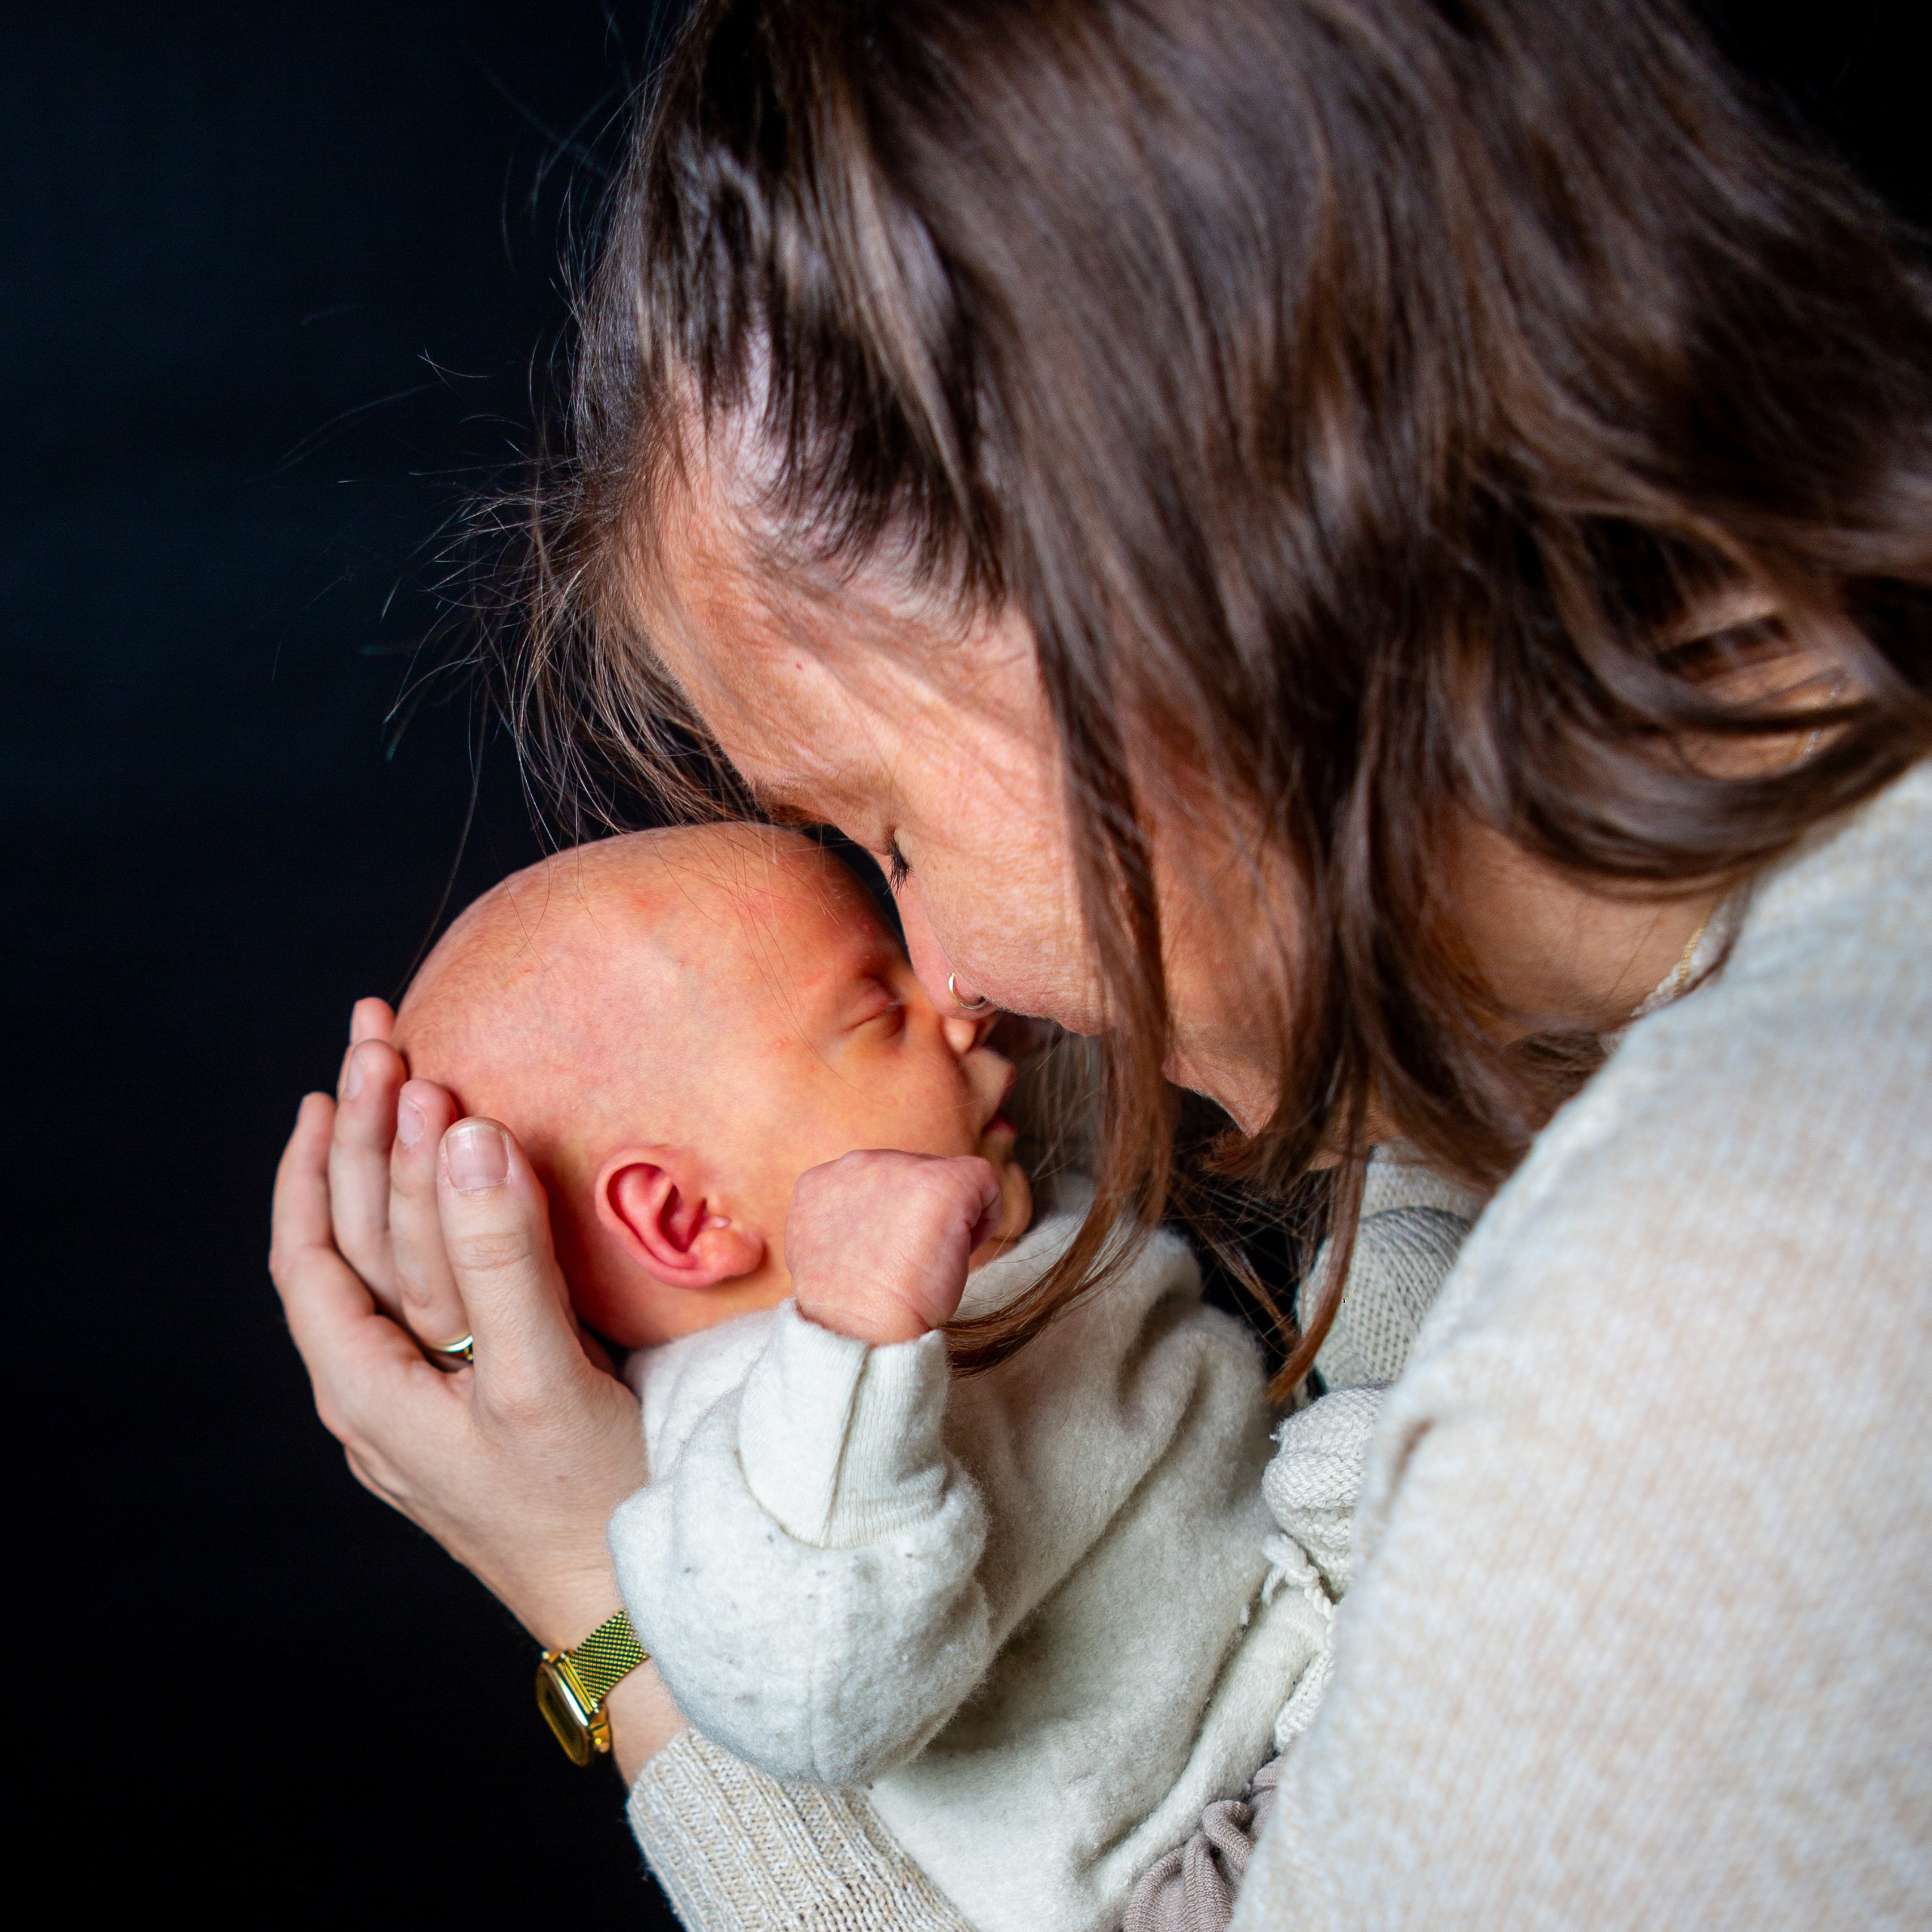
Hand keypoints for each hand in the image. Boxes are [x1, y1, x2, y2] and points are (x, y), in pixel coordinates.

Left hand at [271, 1037, 683, 1776]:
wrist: (633, 1615)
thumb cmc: (582, 1509)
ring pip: (392, 1270)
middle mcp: (380, 1393)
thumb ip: (500, 1259)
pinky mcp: (478, 1403)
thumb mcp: (537, 1381)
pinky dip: (436, 1226)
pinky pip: (436, 1296)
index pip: (318, 1248)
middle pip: (350, 1245)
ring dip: (394, 1173)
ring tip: (404, 1092)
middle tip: (386, 1038)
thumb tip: (463, 1132)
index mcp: (368, 1390)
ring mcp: (427, 1402)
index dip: (329, 1151)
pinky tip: (450, 1201)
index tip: (363, 1062)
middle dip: (361, 1137)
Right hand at [786, 1151, 1005, 1344]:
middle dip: (918, 1214)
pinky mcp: (942, 1181)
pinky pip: (984, 1179)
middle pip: (911, 1172)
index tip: (887, 1260)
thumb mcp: (832, 1253)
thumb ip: (852, 1223)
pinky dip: (986, 1215)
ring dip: (946, 1215)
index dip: (890, 1221)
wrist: (859, 1332)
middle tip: (908, 1267)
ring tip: (929, 1262)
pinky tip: (962, 1252)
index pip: (874, 1183)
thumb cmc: (849, 1311)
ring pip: (944, 1175)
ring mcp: (900, 1167)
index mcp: (821, 1182)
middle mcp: (856, 1164)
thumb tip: (891, 1223)